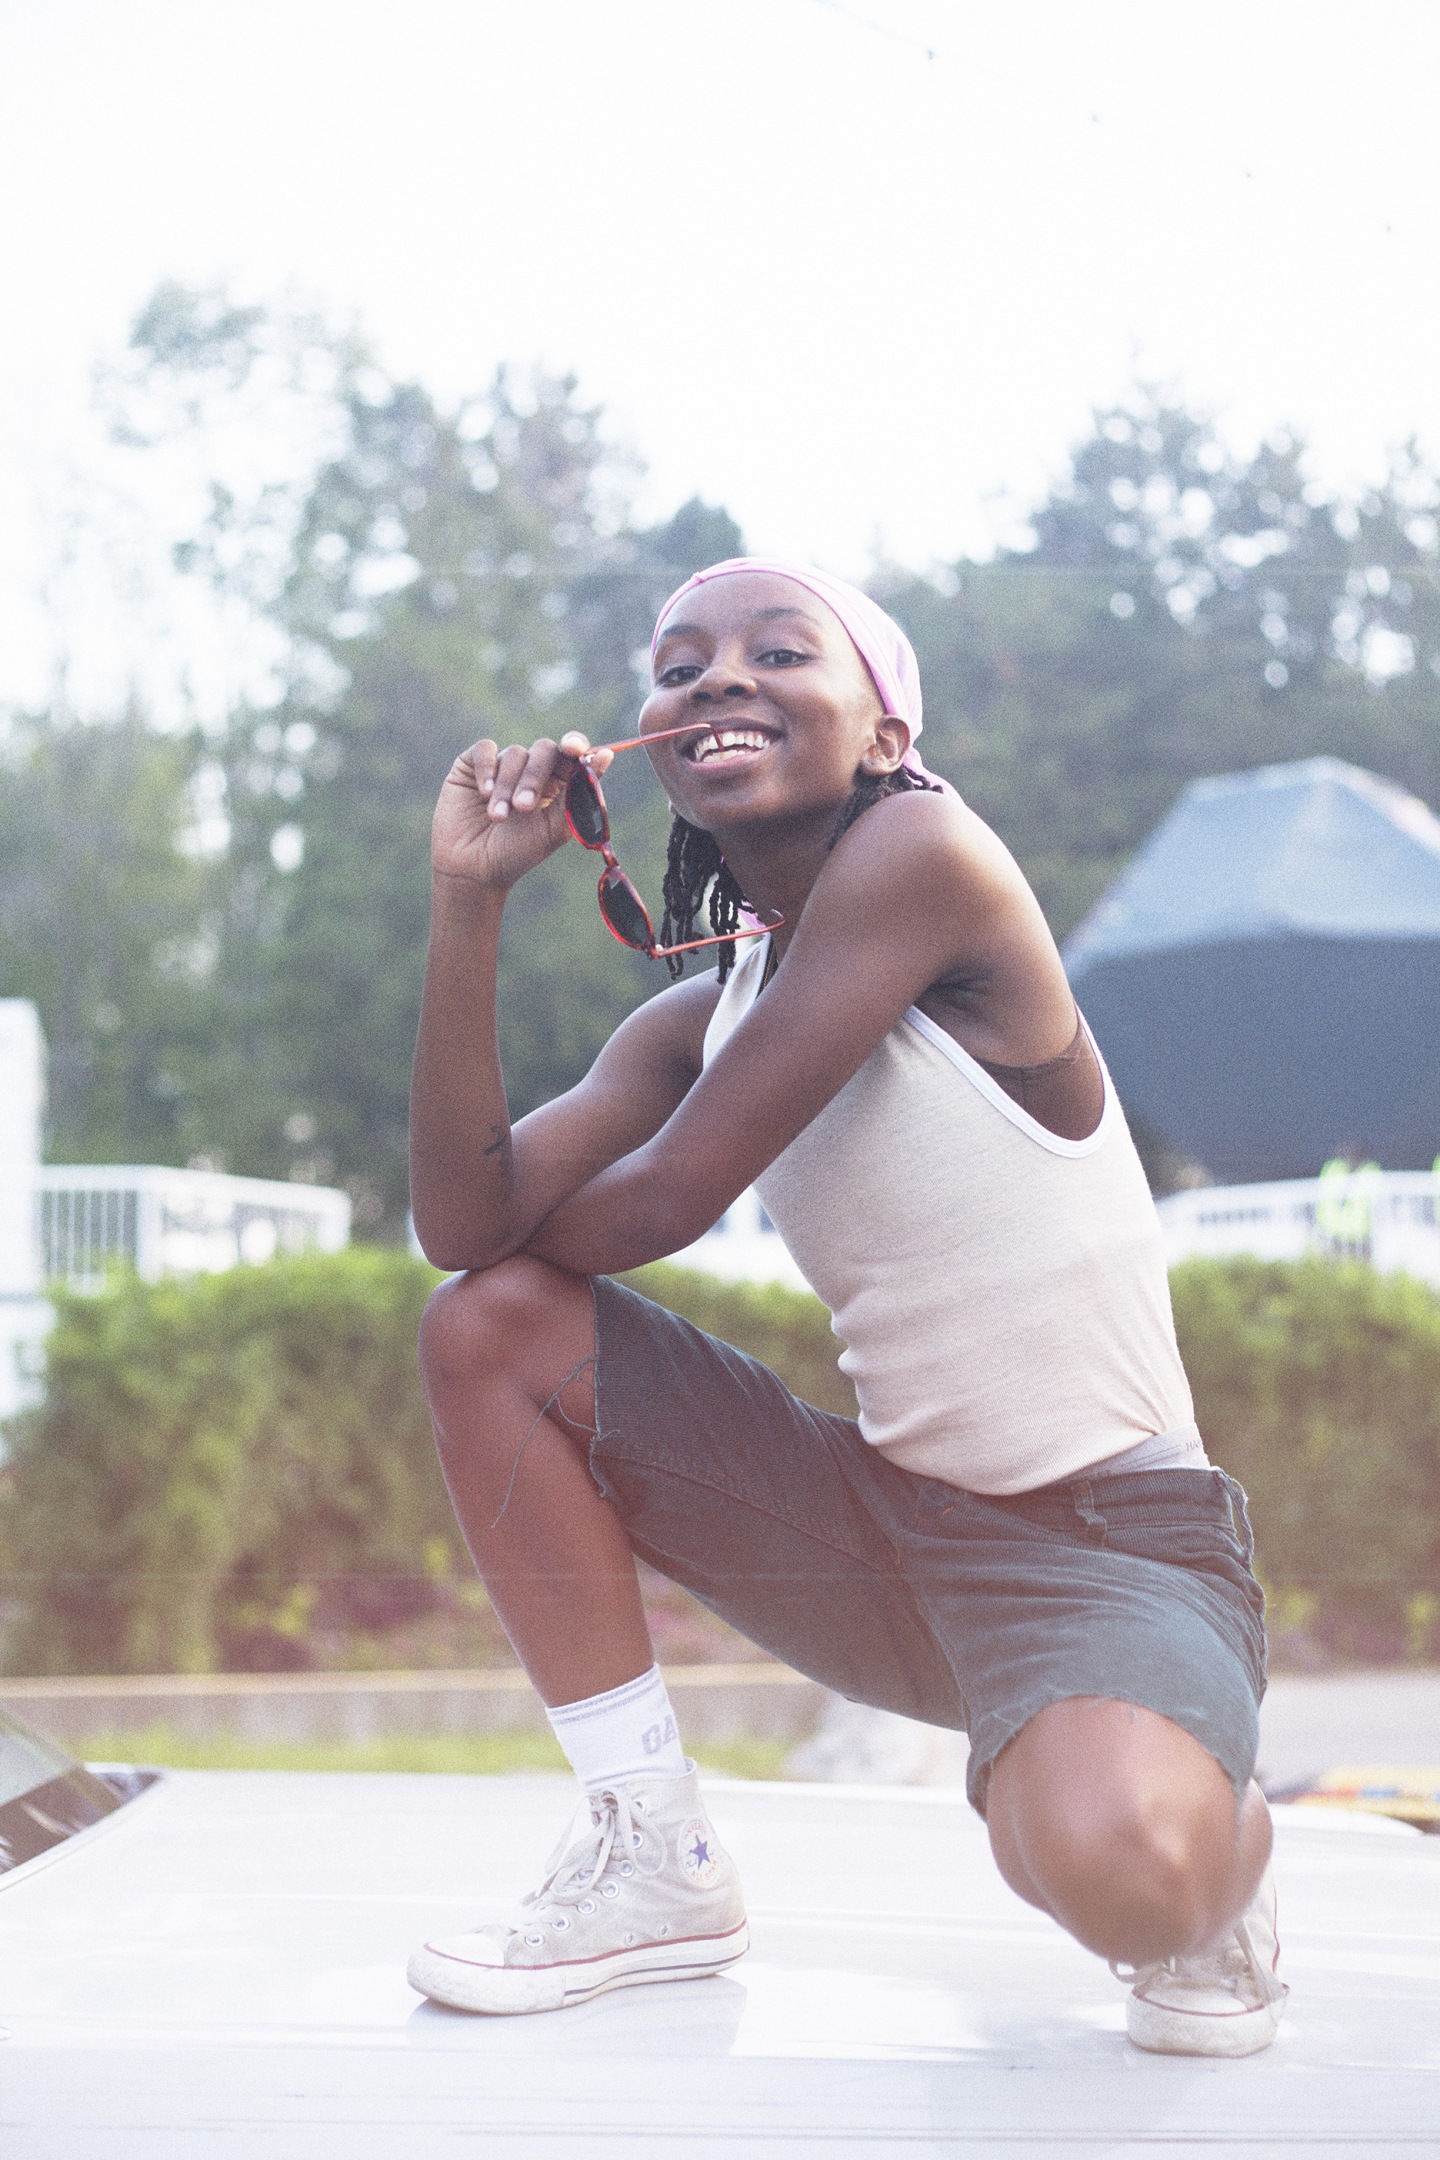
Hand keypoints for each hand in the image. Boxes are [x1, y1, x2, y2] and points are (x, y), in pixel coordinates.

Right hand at [431, 731, 612, 889]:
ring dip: (507, 786)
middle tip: (524, 807)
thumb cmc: (516, 853)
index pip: (571, 754)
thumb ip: (579, 793)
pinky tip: (484, 794)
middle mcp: (531, 770)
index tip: (573, 749)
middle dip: (535, 777)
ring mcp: (502, 766)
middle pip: (544, 750)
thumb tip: (607, 755)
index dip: (575, 745)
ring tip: (499, 818)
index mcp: (557, 784)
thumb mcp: (553, 828)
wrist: (472, 870)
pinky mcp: (472, 765)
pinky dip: (487, 768)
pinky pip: (485, 750)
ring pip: (514, 754)